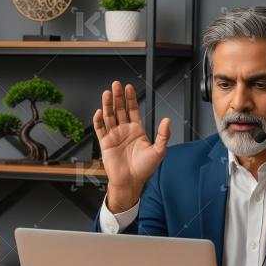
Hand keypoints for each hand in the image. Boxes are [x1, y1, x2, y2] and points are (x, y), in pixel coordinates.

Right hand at [92, 81, 169, 212]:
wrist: (130, 181)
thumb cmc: (144, 169)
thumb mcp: (159, 151)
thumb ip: (163, 135)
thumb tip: (167, 120)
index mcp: (137, 131)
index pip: (133, 110)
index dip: (131, 99)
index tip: (129, 88)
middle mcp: (124, 131)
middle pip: (120, 109)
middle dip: (118, 97)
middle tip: (116, 85)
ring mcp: (114, 136)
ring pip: (109, 116)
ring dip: (108, 104)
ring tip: (107, 93)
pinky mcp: (105, 143)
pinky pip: (100, 129)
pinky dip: (98, 120)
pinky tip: (99, 112)